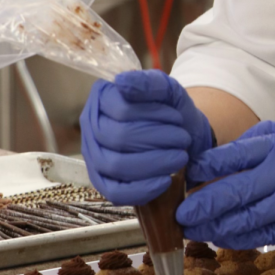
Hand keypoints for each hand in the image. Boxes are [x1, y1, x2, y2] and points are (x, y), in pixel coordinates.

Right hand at [80, 70, 213, 204]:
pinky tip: (165, 181)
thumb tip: (122, 82)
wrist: (183, 134)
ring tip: (180, 156)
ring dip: (155, 162)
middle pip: (118, 138)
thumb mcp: (167, 89)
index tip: (177, 118)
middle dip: (158, 140)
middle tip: (182, 139)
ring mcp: (94, 157)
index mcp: (102, 99)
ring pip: (116, 166)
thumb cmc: (170, 109)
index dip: (153, 116)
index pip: (121, 111)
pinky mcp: (104, 183)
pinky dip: (142, 189)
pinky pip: (115, 193)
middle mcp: (91, 128)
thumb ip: (148, 82)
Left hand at [179, 121, 274, 248]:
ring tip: (193, 228)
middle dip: (200, 205)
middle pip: (230, 192)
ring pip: (241, 220)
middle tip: (180, 213)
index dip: (202, 169)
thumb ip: (258, 141)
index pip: (229, 157)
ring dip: (213, 227)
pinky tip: (220, 236)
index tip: (186, 174)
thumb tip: (222, 154)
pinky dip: (236, 238)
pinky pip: (259, 236)